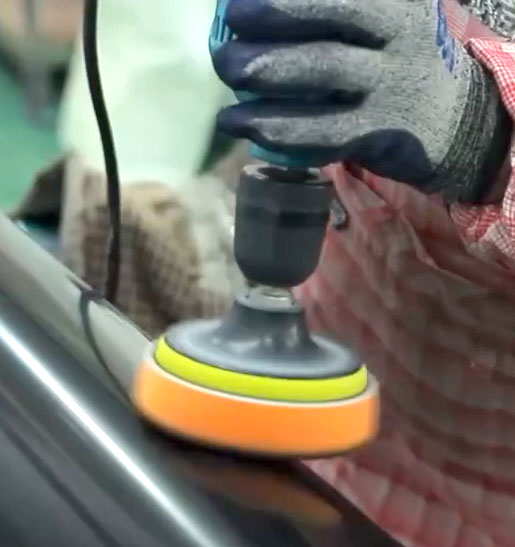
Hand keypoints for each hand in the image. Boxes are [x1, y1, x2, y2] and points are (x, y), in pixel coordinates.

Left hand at [212, 0, 511, 202]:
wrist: (452, 117)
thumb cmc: (397, 59)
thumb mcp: (381, 21)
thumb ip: (335, 16)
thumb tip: (252, 11)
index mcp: (392, 7)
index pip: (333, 1)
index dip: (280, 7)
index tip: (233, 12)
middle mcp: (397, 45)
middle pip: (324, 50)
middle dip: (264, 55)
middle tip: (222, 60)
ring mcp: (391, 95)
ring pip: (322, 98)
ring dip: (266, 110)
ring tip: (226, 116)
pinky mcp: (380, 137)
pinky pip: (325, 138)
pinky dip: (282, 137)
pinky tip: (248, 132)